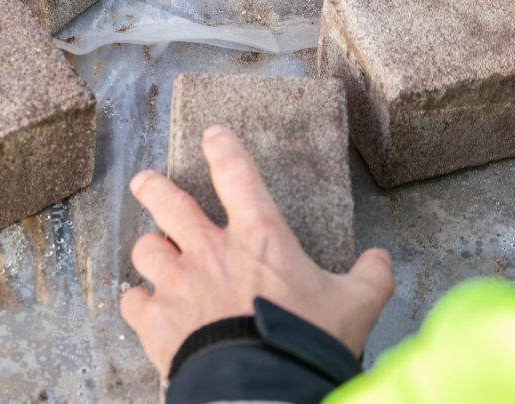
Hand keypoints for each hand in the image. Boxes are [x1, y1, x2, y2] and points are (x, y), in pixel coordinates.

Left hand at [120, 125, 394, 377]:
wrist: (265, 388)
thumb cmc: (307, 343)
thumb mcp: (356, 307)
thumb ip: (370, 278)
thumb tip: (381, 260)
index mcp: (260, 238)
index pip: (238, 176)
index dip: (223, 149)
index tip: (213, 135)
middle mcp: (211, 252)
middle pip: (169, 204)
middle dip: (154, 188)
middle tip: (145, 182)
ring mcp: (178, 284)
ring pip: (146, 250)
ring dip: (151, 251)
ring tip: (154, 254)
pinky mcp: (155, 321)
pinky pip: (133, 301)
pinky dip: (139, 303)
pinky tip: (146, 308)